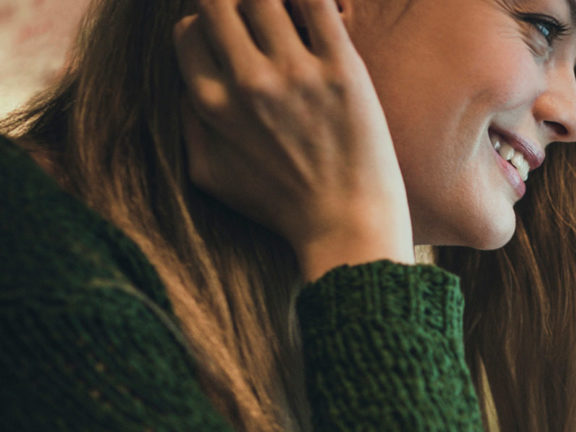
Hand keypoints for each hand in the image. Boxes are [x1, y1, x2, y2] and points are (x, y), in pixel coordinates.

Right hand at [174, 0, 411, 279]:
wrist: (347, 223)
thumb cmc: (280, 204)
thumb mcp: (209, 174)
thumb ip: (188, 124)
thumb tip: (186, 83)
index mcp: (210, 104)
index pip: (188, 31)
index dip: (205, 27)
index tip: (229, 36)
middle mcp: (248, 82)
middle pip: (219, 3)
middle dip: (231, 2)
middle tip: (254, 16)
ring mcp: (296, 73)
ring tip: (285, 12)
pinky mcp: (343, 69)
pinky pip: (318, 4)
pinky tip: (309, 5)